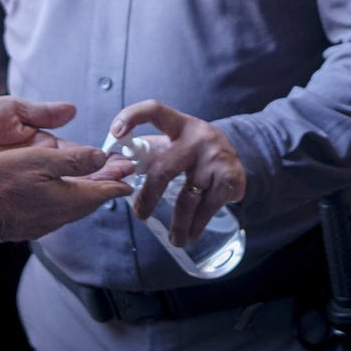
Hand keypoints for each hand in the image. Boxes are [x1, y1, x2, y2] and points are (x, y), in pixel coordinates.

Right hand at [0, 145, 133, 241]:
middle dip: (105, 184)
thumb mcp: (40, 160)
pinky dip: (68, 198)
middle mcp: (60, 216)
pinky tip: (62, 191)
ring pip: (74, 206)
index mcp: (68, 199)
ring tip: (93, 179)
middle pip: (91, 200)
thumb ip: (74, 160)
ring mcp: (45, 223)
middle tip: (116, 171)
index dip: (118, 180)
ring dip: (87, 192)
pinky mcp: (31, 225)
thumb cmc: (1, 182)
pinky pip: (59, 211)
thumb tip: (101, 157)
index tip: (131, 174)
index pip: (103, 191)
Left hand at [109, 101, 246, 246]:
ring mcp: (216, 157)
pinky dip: (198, 224)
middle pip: (164, 170)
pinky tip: (193, 233)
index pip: (154, 110)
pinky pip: (208, 208)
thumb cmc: (193, 151)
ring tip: (175, 240)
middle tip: (141, 215)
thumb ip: (149, 150)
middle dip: (149, 197)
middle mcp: (197, 137)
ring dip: (179, 224)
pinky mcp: (231, 177)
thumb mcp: (176, 141)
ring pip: (187, 198)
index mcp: (179, 124)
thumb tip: (113, 165)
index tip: (115, 132)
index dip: (132, 116)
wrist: (237, 154)